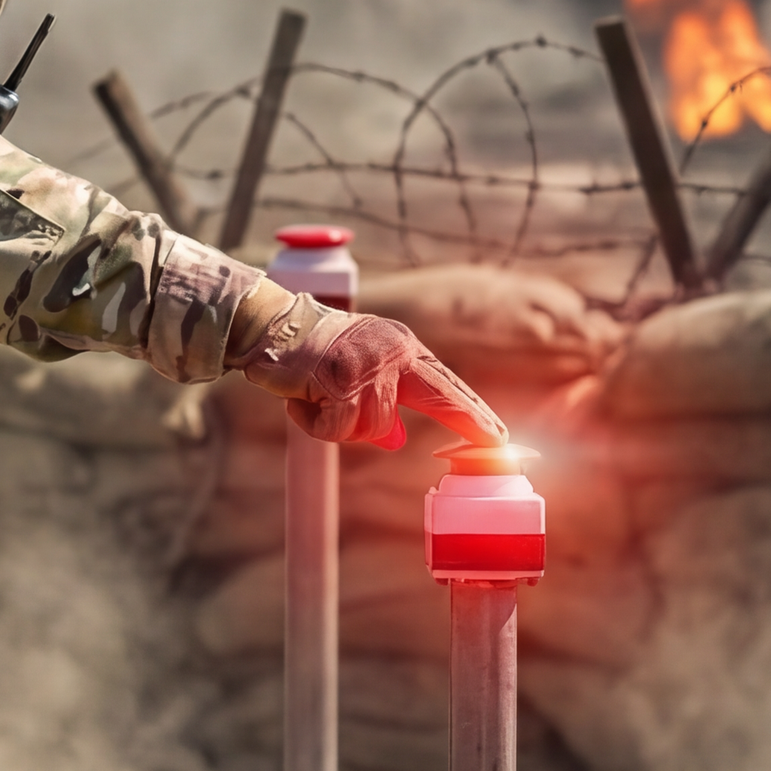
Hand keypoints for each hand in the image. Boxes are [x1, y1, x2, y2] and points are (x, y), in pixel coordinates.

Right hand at [239, 309, 502, 451]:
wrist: (272, 327)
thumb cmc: (312, 353)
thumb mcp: (354, 373)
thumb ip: (380, 403)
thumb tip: (395, 441)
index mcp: (402, 348)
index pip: (445, 382)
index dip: (472, 411)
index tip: (497, 435)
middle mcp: (393, 352)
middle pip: (441, 397)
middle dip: (470, 420)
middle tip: (498, 443)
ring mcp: (369, 365)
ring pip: (374, 428)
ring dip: (341, 427)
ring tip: (317, 402)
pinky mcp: (341, 381)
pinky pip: (338, 429)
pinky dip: (317, 425)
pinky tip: (302, 403)